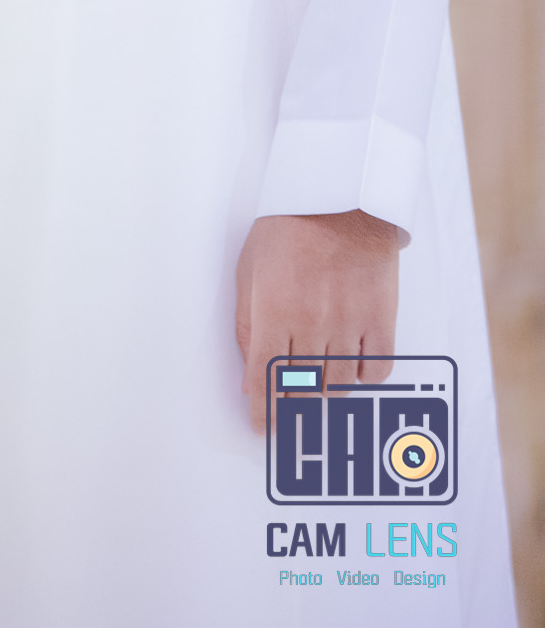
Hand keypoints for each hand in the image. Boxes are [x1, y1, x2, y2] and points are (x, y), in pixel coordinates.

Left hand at [235, 210, 398, 433]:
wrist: (342, 199)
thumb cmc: (288, 227)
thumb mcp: (249, 270)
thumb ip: (246, 324)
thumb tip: (248, 375)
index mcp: (274, 313)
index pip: (265, 380)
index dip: (263, 411)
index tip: (263, 427)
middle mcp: (312, 326)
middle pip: (302, 388)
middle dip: (293, 402)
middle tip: (290, 403)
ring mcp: (349, 325)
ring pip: (339, 384)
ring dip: (326, 390)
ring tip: (319, 381)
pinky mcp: (381, 320)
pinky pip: (376, 370)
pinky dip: (363, 377)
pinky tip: (352, 366)